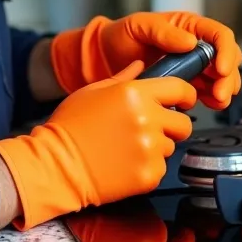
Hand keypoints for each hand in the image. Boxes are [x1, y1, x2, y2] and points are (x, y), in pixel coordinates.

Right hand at [0, 61, 195, 228]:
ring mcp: (149, 148)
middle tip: (149, 129)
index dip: (185, 96)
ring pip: (171, 146)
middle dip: (171, 125)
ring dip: (157, 146)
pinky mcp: (148, 174)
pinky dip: (147, 167)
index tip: (182, 102)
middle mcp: (147, 118)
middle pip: (183, 123)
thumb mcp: (93, 91)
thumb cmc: (69, 127)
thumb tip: (140, 66)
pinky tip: (125, 163)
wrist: (56, 166)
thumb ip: (123, 78)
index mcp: (135, 93)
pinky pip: (160, 168)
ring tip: (128, 147)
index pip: (181, 90)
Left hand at [50, 12, 241, 109]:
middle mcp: (195, 44)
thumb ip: (163, 33)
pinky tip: (208, 104)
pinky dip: (212, 99)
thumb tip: (189, 42)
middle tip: (219, 93)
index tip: (220, 69)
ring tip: (215, 101)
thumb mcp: (140, 26)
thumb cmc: (121, 35)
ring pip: (221, 77)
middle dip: (228, 76)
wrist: (105, 57)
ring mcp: (192, 65)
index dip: (226, 52)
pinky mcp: (186, 83)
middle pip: (227, 58)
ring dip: (223, 90)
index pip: (220, 35)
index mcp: (188, 26)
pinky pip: (207, 91)